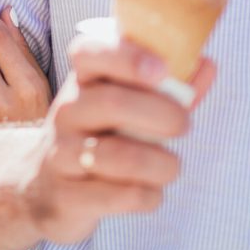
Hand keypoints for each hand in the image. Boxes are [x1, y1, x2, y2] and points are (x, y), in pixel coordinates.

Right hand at [20, 33, 214, 244]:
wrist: (43, 185)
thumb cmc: (98, 134)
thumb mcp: (123, 102)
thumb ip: (168, 87)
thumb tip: (207, 63)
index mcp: (82, 79)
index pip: (90, 52)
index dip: (127, 57)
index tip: (162, 70)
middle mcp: (67, 110)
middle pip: (112, 103)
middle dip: (162, 115)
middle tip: (185, 125)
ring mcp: (62, 153)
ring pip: (119, 156)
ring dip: (162, 164)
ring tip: (171, 166)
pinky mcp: (66, 195)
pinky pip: (120, 196)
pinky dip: (149, 195)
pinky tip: (150, 191)